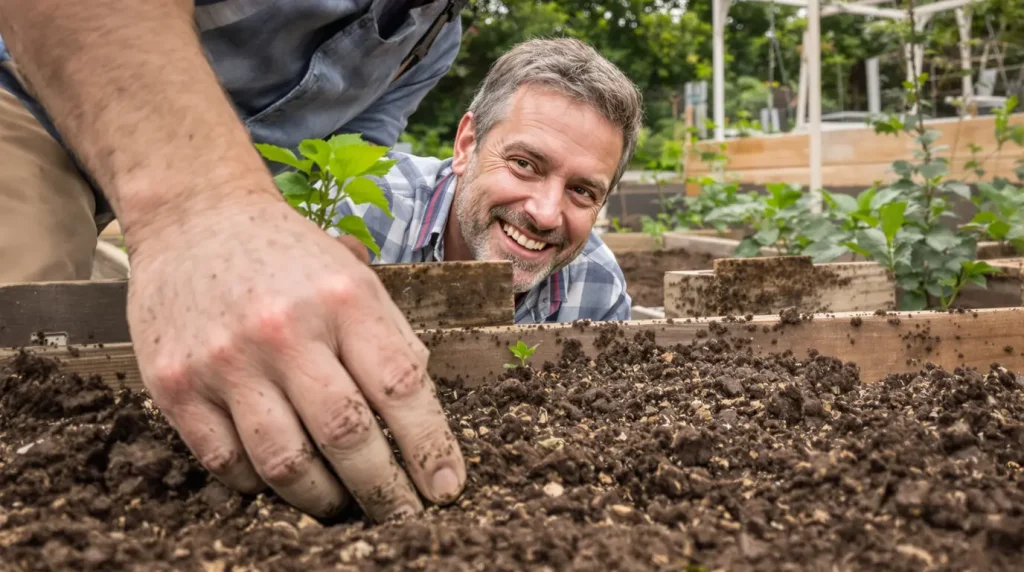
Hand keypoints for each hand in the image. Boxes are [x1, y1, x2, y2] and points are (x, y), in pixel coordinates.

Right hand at [124, 196, 464, 520]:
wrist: (196, 217)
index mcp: (344, 298)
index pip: (401, 388)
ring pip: (286, 463)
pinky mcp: (175, 384)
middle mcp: (285, 330)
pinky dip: (260, 485)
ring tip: (342, 504)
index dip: (430, 447)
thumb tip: (422, 422)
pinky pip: (227, 463)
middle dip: (384, 490)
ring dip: (323, 499)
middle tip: (401, 515)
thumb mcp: (354, 278)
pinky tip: (280, 478)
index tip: (446, 487)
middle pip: (347, 435)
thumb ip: (388, 342)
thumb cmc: (288, 257)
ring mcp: (225, 360)